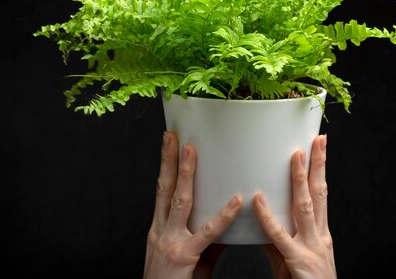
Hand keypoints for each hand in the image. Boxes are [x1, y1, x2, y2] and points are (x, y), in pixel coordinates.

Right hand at [144, 131, 242, 278]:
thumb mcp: (187, 259)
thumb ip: (206, 240)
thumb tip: (228, 226)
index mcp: (159, 230)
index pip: (162, 192)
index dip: (164, 168)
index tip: (168, 146)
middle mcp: (161, 232)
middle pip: (164, 188)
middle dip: (167, 160)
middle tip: (172, 136)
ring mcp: (170, 242)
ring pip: (179, 201)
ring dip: (184, 173)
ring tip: (190, 150)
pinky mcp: (184, 256)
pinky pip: (207, 232)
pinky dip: (223, 215)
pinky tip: (235, 201)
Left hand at [253, 134, 336, 278]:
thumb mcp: (295, 260)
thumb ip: (281, 239)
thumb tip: (265, 220)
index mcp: (321, 234)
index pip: (321, 195)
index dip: (320, 171)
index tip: (318, 148)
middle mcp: (321, 236)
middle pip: (320, 193)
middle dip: (319, 165)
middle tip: (318, 139)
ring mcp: (312, 248)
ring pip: (306, 206)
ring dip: (301, 179)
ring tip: (296, 154)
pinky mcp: (298, 262)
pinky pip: (280, 236)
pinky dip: (269, 216)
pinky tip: (259, 200)